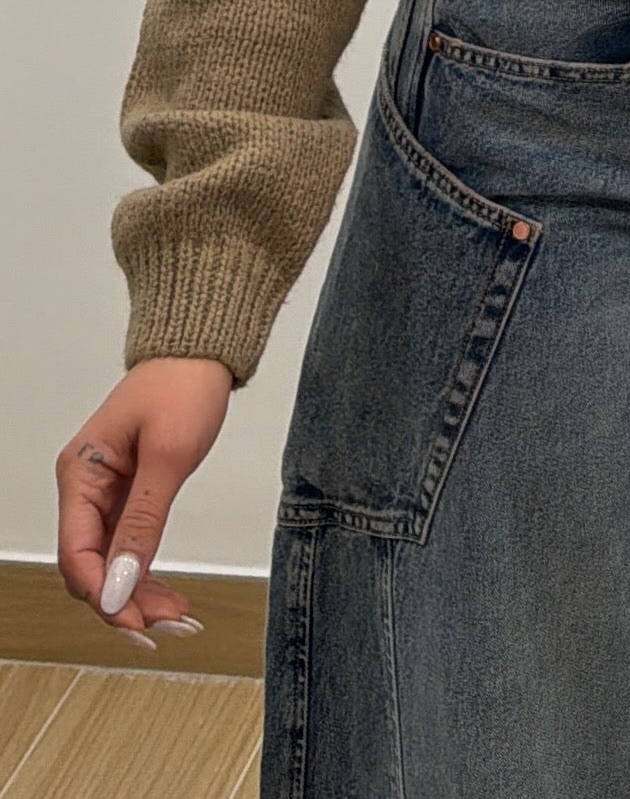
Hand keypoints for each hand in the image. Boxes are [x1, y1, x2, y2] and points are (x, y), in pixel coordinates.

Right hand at [55, 357, 234, 648]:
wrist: (201, 352)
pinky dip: (146, 573)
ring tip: (176, 617)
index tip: (135, 619)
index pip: (77, 553)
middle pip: (91, 566)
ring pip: (111, 563)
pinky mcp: (128, 495)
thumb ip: (142, 523)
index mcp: (80, 473)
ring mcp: (106, 493)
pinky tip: (169, 595)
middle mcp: (85, 487)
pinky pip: (128, 547)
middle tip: (165, 627)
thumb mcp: (167, 456)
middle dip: (124, 600)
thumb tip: (119, 583)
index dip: (103, 593)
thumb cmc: (182, 385)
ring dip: (138, 594)